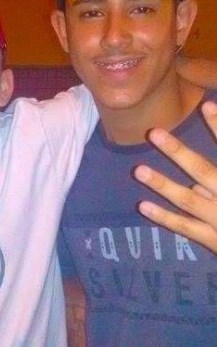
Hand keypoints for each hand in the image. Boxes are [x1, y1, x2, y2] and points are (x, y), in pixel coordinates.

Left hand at [134, 101, 216, 253]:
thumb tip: (203, 175)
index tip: (206, 105)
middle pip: (203, 170)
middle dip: (178, 151)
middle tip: (153, 132)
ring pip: (188, 200)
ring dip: (162, 184)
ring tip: (138, 170)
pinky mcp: (215, 241)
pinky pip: (187, 228)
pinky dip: (165, 218)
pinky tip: (142, 205)